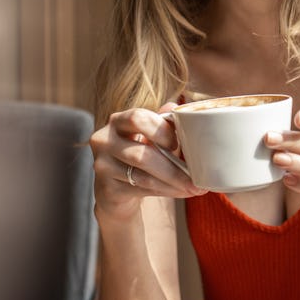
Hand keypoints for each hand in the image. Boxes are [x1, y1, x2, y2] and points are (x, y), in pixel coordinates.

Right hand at [90, 104, 204, 219]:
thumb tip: (176, 107)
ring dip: (173, 183)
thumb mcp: (149, 136)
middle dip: (173, 168)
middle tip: (195, 176)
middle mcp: (105, 140)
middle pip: (141, 154)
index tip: (179, 144)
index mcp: (118, 120)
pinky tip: (180, 192)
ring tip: (194, 187)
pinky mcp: (107, 189)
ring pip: (143, 177)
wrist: (115, 188)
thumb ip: (163, 122)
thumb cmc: (139, 154)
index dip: (161, 130)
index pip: (137, 118)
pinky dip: (165, 191)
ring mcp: (103, 166)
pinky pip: (141, 190)